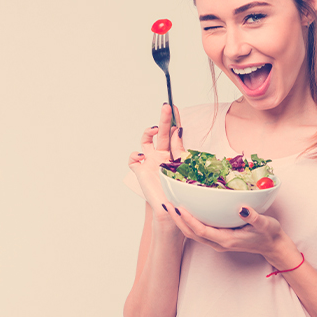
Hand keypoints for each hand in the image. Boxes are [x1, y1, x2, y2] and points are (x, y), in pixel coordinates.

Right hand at [127, 104, 185, 230]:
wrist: (171, 211)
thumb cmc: (180, 192)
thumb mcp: (183, 166)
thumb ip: (179, 148)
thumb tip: (178, 129)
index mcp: (173, 154)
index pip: (174, 133)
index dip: (174, 120)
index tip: (175, 107)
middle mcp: (161, 155)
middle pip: (161, 133)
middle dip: (163, 119)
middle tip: (166, 106)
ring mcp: (149, 162)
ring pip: (145, 141)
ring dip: (148, 132)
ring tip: (155, 130)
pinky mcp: (140, 171)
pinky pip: (133, 159)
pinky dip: (134, 154)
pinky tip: (142, 156)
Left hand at [168, 205, 300, 269]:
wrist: (273, 246)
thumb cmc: (269, 234)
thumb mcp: (265, 224)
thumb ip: (253, 217)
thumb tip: (242, 208)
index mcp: (227, 240)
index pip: (202, 230)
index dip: (188, 220)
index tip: (179, 208)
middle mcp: (219, 243)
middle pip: (192, 233)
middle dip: (177, 220)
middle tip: (166, 205)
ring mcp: (217, 242)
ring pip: (193, 234)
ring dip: (180, 222)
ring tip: (170, 207)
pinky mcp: (218, 239)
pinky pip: (199, 232)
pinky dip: (189, 223)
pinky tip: (184, 212)